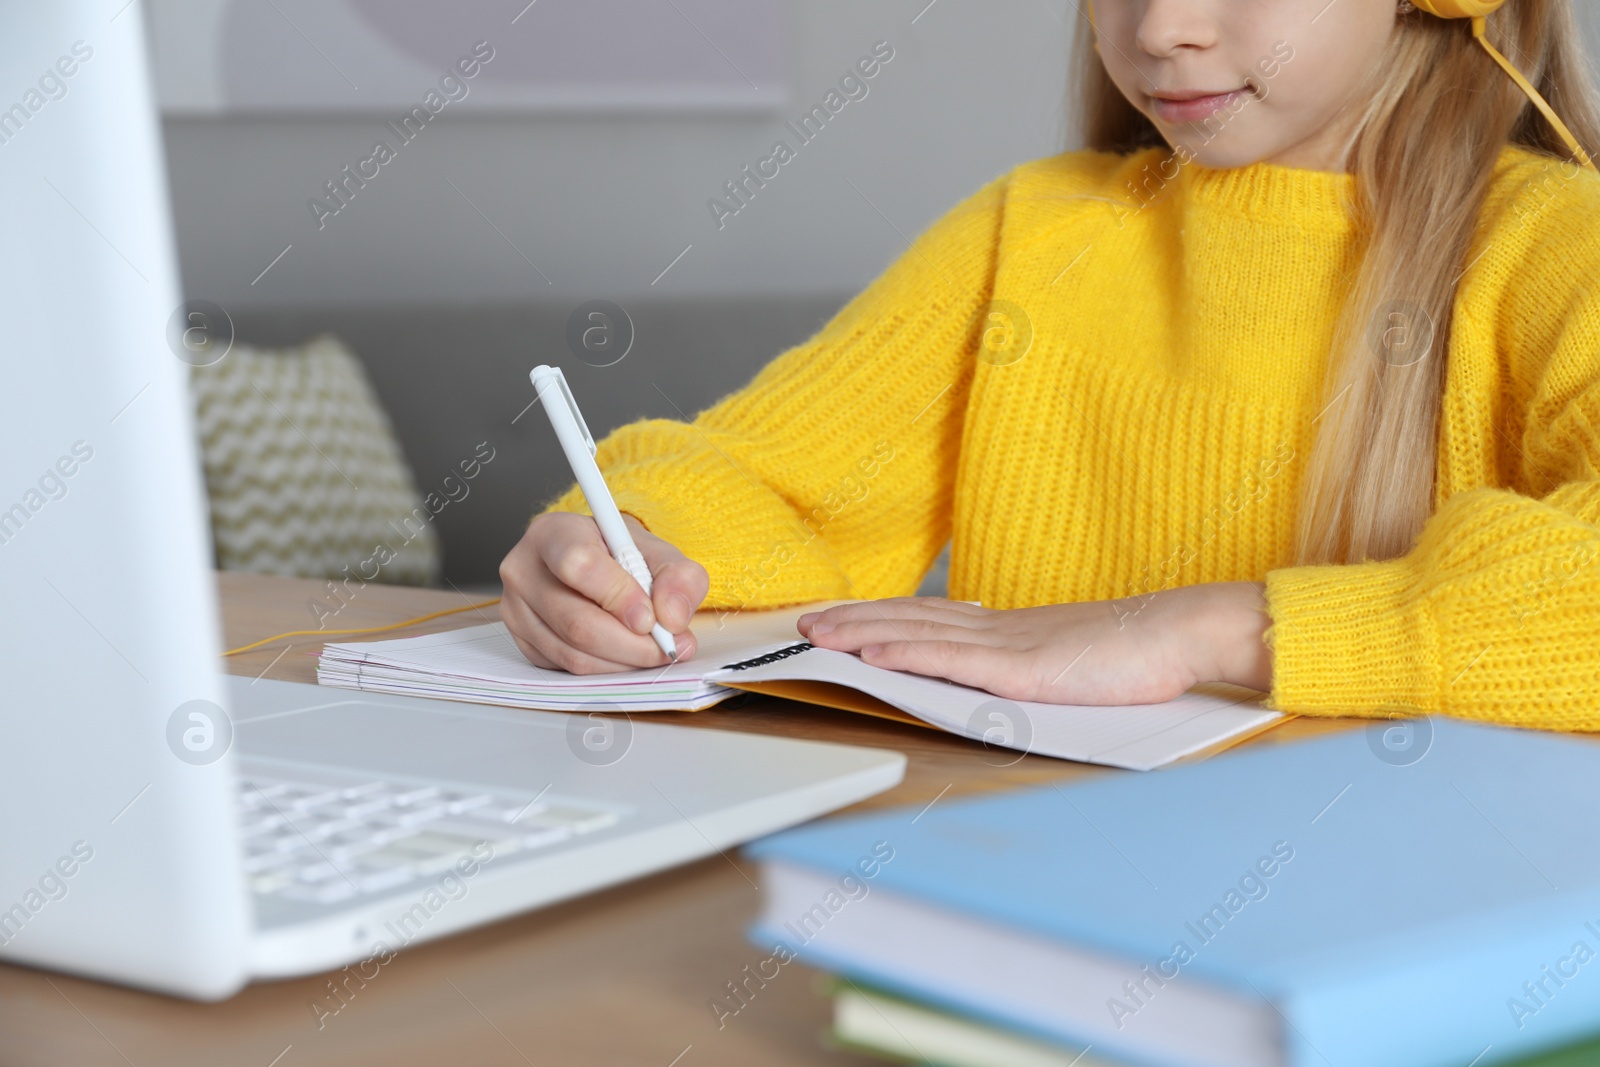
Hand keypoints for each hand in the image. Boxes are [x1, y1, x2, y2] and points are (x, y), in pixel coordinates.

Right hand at [498, 511, 708, 672]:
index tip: (651, 617)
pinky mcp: (523, 642)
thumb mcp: (658, 551)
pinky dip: (606, 670)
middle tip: (667, 646)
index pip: (578, 565)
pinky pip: (566, 669)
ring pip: (573, 653)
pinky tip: (626, 655)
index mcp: (553, 533)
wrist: (595, 563)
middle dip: (631, 643)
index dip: (619, 596)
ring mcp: (515, 610)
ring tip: (653, 651)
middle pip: (576, 621)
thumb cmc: (621, 554)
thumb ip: (678, 577)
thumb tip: (673, 618)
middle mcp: (524, 570)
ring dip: (623, 662)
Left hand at [796, 583, 1272, 704]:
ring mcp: (1005, 645)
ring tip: (817, 635)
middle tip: (804, 622)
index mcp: (1009, 629)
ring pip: (916, 635)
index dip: (879, 616)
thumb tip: (1002, 678)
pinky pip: (950, 659)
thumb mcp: (1069, 662)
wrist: (1179, 634)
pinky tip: (872, 653)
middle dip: (851, 621)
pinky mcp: (1018, 668)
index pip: (928, 618)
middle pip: (909, 620)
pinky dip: (904, 653)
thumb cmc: (1135, 654)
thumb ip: (1031, 667)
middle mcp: (998, 629)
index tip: (840, 617)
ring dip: (861, 634)